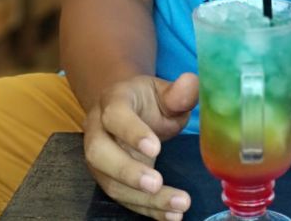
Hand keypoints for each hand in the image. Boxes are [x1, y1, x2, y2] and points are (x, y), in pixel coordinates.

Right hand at [83, 72, 198, 219]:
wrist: (128, 109)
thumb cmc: (148, 100)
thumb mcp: (164, 90)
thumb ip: (178, 92)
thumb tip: (191, 82)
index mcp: (113, 101)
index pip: (115, 115)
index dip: (132, 132)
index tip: (156, 149)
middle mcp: (98, 130)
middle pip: (99, 153)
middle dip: (127, 172)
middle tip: (156, 184)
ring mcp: (100, 158)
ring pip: (110, 182)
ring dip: (142, 199)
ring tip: (177, 206)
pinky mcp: (108, 180)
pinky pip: (123, 198)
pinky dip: (147, 210)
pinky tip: (171, 215)